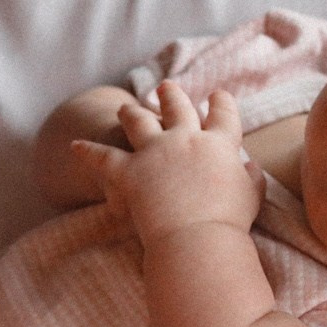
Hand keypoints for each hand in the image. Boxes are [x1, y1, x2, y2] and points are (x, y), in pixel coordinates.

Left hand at [74, 80, 261, 240]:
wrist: (198, 238)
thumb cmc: (230, 222)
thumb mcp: (251, 196)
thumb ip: (252, 178)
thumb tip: (251, 165)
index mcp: (219, 144)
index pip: (222, 115)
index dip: (220, 104)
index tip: (217, 96)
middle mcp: (185, 139)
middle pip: (177, 108)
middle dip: (171, 96)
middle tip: (165, 88)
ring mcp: (155, 151)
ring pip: (138, 122)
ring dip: (131, 113)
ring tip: (125, 108)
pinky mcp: (129, 170)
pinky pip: (103, 157)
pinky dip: (87, 151)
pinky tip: (75, 146)